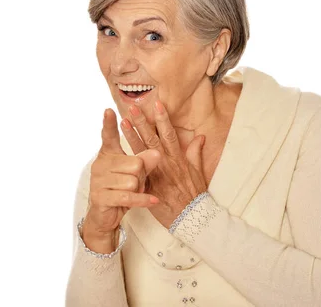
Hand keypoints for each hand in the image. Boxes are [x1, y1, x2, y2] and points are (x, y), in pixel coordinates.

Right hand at [82, 108, 160, 250]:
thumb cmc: (122, 188)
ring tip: (135, 191)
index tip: (109, 110)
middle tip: (138, 181)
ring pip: (132, 180)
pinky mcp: (102, 197)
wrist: (105, 215)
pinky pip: (128, 196)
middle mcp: (100, 165)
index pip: (108, 136)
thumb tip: (157, 153)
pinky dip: (143, 199)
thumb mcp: (136, 173)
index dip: (109, 124)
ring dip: (139, 188)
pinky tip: (153, 200)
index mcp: (108, 154)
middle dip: (142, 174)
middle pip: (134, 163)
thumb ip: (146, 160)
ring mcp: (98, 181)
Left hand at [120, 101, 207, 228]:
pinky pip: (137, 173)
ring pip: (142, 153)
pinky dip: (128, 163)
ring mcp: (157, 175)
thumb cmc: (194, 194)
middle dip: (142, 122)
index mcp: (178, 158)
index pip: (169, 134)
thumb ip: (195, 152)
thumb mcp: (197, 171)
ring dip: (131, 137)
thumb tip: (200, 136)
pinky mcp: (149, 187)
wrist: (191, 217)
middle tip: (131, 108)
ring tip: (122, 123)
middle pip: (152, 139)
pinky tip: (119, 154)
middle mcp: (167, 164)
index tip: (156, 104)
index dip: (162, 118)